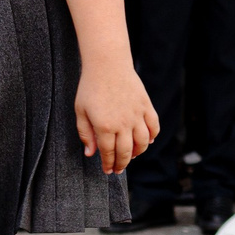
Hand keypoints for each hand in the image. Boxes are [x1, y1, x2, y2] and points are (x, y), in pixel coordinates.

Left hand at [75, 61, 158, 175]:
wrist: (107, 64)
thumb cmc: (90, 87)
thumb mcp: (81, 111)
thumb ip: (85, 134)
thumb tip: (90, 154)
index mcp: (104, 126)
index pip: (108, 153)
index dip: (108, 164)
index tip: (107, 170)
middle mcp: (123, 124)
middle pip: (126, 152)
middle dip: (122, 164)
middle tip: (118, 170)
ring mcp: (137, 115)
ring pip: (143, 142)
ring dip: (138, 153)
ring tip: (131, 156)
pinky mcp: (146, 105)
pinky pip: (154, 126)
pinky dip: (152, 136)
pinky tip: (147, 141)